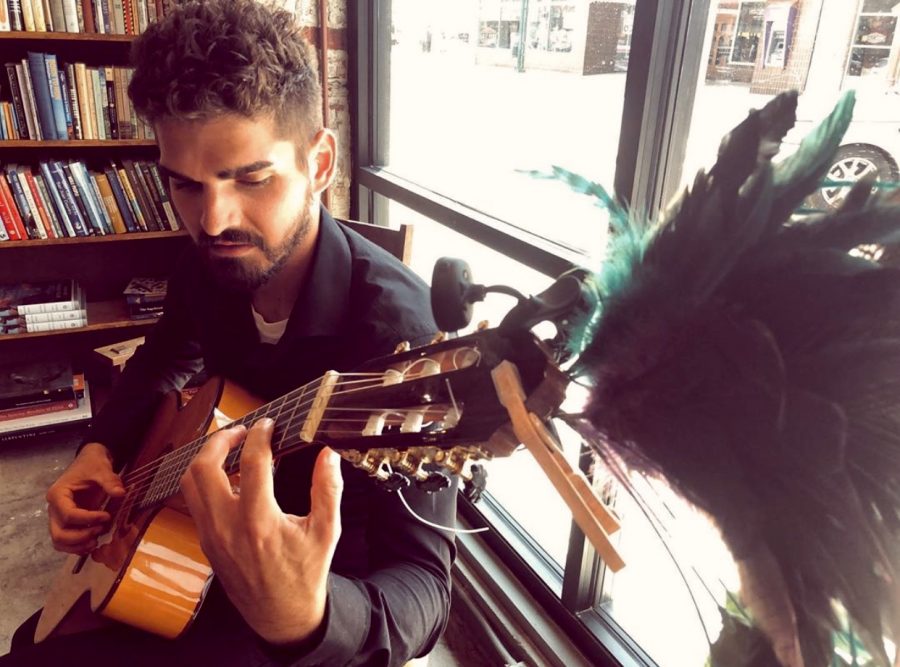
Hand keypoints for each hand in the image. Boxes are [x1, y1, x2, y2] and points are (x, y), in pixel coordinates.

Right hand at [46, 442, 125, 553]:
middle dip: (80, 537)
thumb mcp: (102, 469)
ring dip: (77, 546)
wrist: (90, 462)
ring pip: (59, 541)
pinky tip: (93, 542)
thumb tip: (120, 494)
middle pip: (59, 534)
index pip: (68, 515)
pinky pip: (65, 542)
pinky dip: (76, 547)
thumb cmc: (92, 464)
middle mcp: (54, 509)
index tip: (106, 516)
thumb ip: (110, 481)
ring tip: (96, 541)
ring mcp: (57, 518)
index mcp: (58, 494)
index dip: (88, 519)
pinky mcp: (65, 523)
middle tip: (100, 530)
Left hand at [179, 419, 343, 644]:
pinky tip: (226, 475)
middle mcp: (228, 526)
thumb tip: (328, 455)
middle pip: (204, 467)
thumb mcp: (326, 531)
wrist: (281, 613)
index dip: (260, 435)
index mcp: (260, 521)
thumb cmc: (304, 573)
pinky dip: (204, 480)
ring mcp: (211, 535)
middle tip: (241, 431)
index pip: (252, 463)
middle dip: (220, 440)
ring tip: (229, 448)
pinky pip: (194, 501)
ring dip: (206, 458)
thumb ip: (327, 489)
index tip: (268, 425)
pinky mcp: (205, 541)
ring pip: (190, 483)